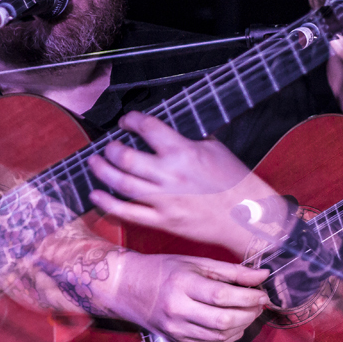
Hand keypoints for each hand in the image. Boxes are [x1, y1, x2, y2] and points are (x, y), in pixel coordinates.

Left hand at [89, 110, 282, 250]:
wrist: (247, 216)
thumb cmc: (234, 181)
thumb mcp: (214, 148)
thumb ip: (186, 140)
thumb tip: (164, 134)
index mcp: (183, 151)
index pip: (147, 128)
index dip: (131, 120)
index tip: (126, 121)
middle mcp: (169, 174)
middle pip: (125, 157)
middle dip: (111, 148)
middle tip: (109, 145)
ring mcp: (164, 200)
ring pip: (121, 183)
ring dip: (102, 170)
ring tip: (94, 162)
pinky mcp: (163, 221)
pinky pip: (127, 212)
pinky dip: (106, 202)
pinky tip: (95, 193)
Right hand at [110, 251, 269, 341]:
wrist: (126, 287)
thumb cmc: (161, 270)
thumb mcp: (194, 262)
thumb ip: (230, 271)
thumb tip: (262, 276)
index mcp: (181, 284)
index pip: (221, 296)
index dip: (248, 297)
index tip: (263, 293)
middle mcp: (177, 309)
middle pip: (223, 320)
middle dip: (249, 314)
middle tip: (259, 304)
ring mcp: (176, 328)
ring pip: (220, 337)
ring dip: (242, 326)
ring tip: (249, 312)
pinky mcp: (176, 340)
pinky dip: (229, 337)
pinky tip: (235, 324)